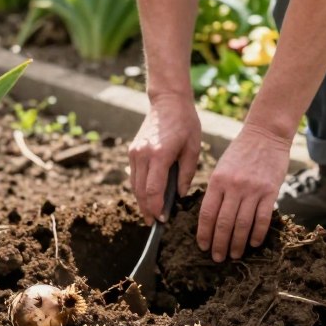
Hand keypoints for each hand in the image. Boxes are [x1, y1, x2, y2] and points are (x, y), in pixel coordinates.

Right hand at [129, 93, 200, 223]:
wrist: (167, 101)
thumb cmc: (185, 123)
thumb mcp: (193, 148)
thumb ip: (186, 174)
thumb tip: (179, 195)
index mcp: (159, 154)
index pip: (153, 189)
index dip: (157, 208)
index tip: (163, 219)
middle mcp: (143, 155)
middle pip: (141, 191)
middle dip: (147, 209)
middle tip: (155, 224)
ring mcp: (135, 153)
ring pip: (134, 185)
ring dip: (141, 201)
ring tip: (150, 214)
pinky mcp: (132, 151)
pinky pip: (134, 176)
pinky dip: (139, 189)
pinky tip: (148, 197)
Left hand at [198, 123, 289, 260]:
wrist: (265, 135)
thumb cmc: (240, 153)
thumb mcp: (221, 168)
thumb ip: (216, 191)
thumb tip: (209, 219)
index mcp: (217, 181)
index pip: (207, 214)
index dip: (204, 234)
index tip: (203, 247)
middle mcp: (233, 187)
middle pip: (223, 223)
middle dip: (219, 244)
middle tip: (218, 258)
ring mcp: (252, 190)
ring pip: (242, 224)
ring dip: (237, 244)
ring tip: (235, 255)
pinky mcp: (270, 191)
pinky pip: (262, 218)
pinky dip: (257, 234)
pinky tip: (253, 243)